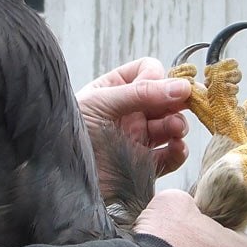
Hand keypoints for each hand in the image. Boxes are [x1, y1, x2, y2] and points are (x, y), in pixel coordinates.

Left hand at [76, 58, 191, 177]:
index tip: (161, 88)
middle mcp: (129, 112)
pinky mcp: (142, 165)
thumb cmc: (70, 131)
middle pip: (166, 99)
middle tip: (185, 105)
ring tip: (175, 129)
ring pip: (171, 126)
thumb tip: (182, 87)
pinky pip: (170, 156)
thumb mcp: (102, 102)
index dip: (159, 78)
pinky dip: (178, 152)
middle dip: (177, 102)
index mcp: (115, 89)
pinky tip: (176, 148)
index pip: (149, 71)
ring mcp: (137, 138)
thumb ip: (142, 93)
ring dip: (178, 125)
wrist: (60, 176)